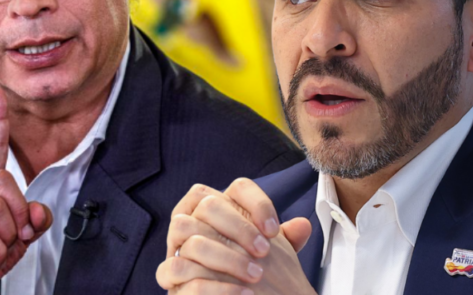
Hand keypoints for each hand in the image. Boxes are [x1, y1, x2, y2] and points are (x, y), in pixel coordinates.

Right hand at [156, 179, 315, 294]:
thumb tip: (303, 225)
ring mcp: (176, 244)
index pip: (238, 187)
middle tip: (264, 252)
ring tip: (255, 276)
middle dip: (239, 227)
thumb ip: (285, 241)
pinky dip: (212, 283)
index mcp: (221, 207)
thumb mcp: (269, 256)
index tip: (273, 232)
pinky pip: (178, 268)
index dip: (257, 204)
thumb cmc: (246, 272)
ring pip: (185, 229)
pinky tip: (241, 293)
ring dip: (225, 254)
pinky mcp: (168, 274)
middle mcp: (193, 218)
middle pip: (208, 203)